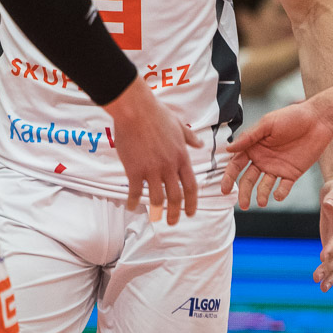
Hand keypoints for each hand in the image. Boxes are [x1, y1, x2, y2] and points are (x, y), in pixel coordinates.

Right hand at [103, 79, 201, 222]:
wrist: (136, 110)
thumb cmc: (156, 114)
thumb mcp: (179, 125)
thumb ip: (190, 138)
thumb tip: (200, 144)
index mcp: (181, 157)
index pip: (190, 186)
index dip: (192, 203)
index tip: (191, 213)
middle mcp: (169, 167)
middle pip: (175, 197)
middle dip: (175, 213)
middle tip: (172, 222)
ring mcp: (152, 169)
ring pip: (157, 198)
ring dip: (157, 211)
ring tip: (155, 218)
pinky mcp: (135, 169)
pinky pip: (135, 191)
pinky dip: (134, 202)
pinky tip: (132, 206)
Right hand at [220, 99, 332, 206]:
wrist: (318, 120)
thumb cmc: (291, 117)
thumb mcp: (267, 124)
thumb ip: (249, 137)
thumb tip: (228, 149)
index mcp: (253, 147)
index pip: (236, 164)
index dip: (229, 177)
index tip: (225, 189)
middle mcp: (262, 160)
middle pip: (248, 179)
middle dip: (244, 192)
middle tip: (242, 205)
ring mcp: (277, 168)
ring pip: (264, 186)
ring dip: (261, 195)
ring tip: (262, 202)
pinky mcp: (292, 174)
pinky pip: (283, 187)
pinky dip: (280, 193)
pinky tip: (278, 195)